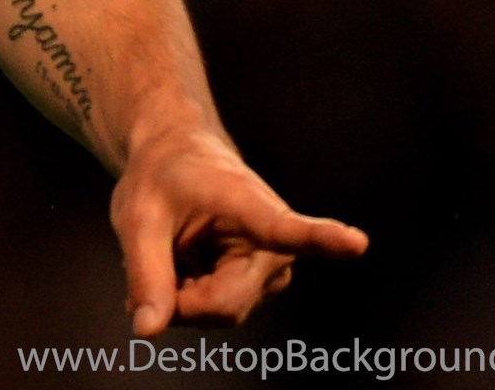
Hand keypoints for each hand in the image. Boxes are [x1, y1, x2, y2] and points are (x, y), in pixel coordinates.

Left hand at [111, 126, 367, 335]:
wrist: (178, 163)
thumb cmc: (161, 180)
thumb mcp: (138, 218)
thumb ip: (145, 273)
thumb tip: (148, 331)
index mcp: (254, 209)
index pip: (290, 230)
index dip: (324, 239)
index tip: (356, 242)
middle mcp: (276, 247)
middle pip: (222, 305)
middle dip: (176, 296)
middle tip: (150, 259)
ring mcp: (273, 273)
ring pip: (218, 312)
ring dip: (182, 293)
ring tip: (173, 249)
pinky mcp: (262, 287)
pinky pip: (218, 310)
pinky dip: (188, 295)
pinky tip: (182, 264)